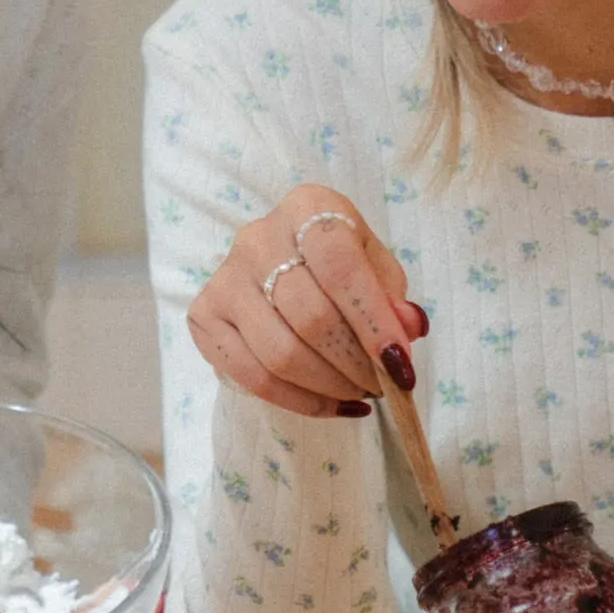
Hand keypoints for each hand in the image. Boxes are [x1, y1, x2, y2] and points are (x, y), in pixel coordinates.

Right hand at [185, 182, 426, 421]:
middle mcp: (258, 237)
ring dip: (328, 386)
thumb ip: (393, 296)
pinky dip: (297, 401)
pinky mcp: (204, 316)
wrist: (283, 262)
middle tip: (381, 386)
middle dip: (354, 364)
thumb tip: (409, 327)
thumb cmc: (338, 263)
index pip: (341, 267)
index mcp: (307, 208)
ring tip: (357, 393)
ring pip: (279, 353)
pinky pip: (251, 375)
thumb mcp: (375, 266)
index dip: (373, 322)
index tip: (401, 366)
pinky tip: (328, 404)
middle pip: (309, 316)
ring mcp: (225, 278)